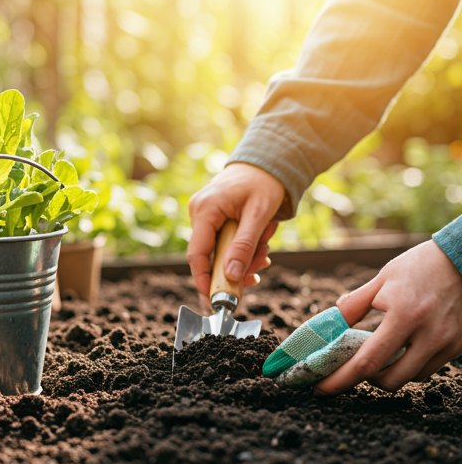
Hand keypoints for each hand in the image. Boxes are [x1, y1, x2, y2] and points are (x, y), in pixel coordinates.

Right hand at [187, 163, 285, 302]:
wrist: (266, 162)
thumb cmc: (264, 182)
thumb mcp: (259, 214)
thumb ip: (244, 245)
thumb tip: (232, 276)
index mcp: (205, 209)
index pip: (197, 254)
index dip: (204, 280)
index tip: (215, 301)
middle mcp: (199, 212)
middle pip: (209, 256)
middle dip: (234, 268)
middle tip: (258, 271)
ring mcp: (204, 215)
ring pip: (218, 252)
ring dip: (242, 258)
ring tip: (264, 250)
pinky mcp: (213, 218)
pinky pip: (223, 243)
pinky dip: (240, 249)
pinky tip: (258, 246)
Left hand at [314, 240, 461, 394]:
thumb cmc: (420, 265)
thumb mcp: (382, 279)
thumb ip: (356, 303)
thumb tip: (334, 319)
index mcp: (403, 316)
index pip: (366, 362)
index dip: (340, 380)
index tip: (321, 387)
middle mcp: (428, 335)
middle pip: (389, 380)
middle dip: (363, 380)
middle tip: (348, 368)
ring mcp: (447, 343)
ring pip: (410, 378)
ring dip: (387, 373)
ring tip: (374, 356)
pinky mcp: (459, 346)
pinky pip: (428, 368)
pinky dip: (408, 366)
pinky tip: (399, 350)